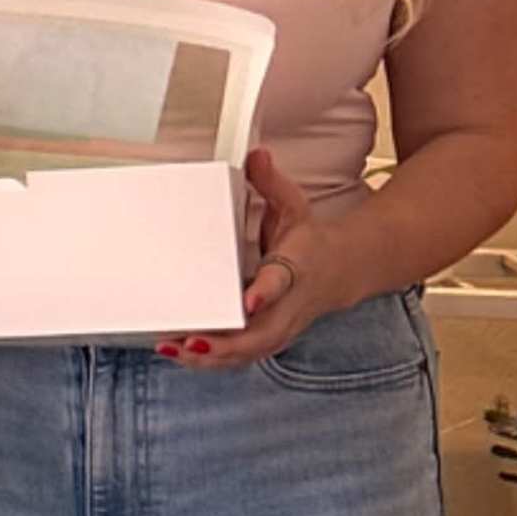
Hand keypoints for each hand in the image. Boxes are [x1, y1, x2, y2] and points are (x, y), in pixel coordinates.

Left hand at [161, 149, 327, 368]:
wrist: (342, 269)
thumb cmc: (310, 240)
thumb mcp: (294, 205)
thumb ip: (271, 183)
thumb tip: (256, 156)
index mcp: (295, 268)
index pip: (281, 282)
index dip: (265, 293)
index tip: (248, 301)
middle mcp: (289, 304)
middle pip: (260, 333)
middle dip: (224, 341)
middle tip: (188, 339)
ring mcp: (280, 326)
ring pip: (248, 351)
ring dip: (211, 356)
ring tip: (174, 349)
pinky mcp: (269, 339)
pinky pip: (241, 356)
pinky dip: (213, 359)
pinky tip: (182, 355)